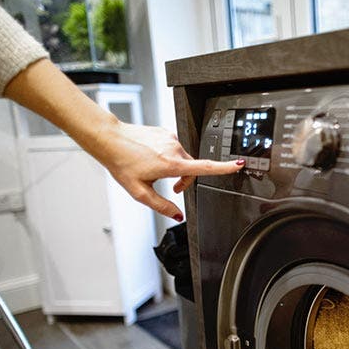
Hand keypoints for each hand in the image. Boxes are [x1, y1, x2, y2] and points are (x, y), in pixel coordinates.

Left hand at [94, 119, 243, 220]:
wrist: (109, 139)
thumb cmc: (122, 163)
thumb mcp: (139, 192)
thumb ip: (161, 206)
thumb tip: (177, 216)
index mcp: (171, 164)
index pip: (205, 167)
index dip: (224, 168)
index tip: (238, 165)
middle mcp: (174, 149)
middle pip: (192, 168)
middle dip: (185, 180)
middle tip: (173, 188)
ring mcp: (171, 139)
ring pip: (183, 159)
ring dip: (176, 168)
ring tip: (156, 172)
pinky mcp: (166, 132)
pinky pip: (174, 148)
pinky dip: (168, 156)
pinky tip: (151, 158)